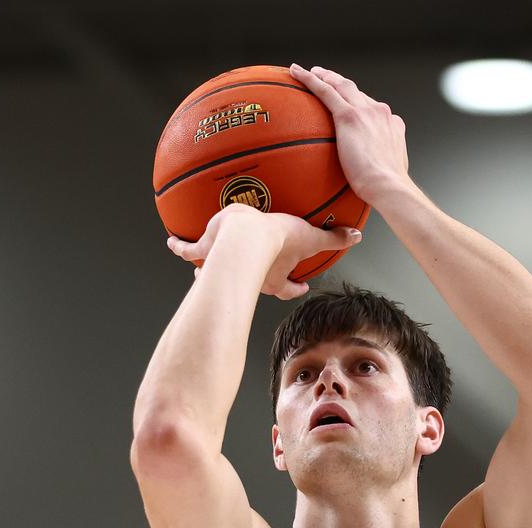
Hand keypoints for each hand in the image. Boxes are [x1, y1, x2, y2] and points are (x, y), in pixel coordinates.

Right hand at [166, 203, 361, 300]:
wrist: (245, 235)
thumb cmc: (276, 238)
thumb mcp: (310, 235)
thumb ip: (334, 237)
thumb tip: (358, 236)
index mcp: (274, 275)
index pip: (288, 286)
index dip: (295, 288)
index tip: (301, 286)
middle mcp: (250, 275)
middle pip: (253, 281)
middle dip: (252, 280)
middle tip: (249, 275)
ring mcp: (226, 264)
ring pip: (216, 269)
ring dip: (209, 268)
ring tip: (199, 266)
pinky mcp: (206, 250)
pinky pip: (191, 250)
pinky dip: (181, 247)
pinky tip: (172, 242)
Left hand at [289, 64, 409, 204]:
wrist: (388, 186)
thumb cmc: (387, 189)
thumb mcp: (388, 174)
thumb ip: (379, 167)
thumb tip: (370, 177)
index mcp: (391, 124)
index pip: (371, 108)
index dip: (358, 102)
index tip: (350, 102)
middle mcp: (380, 112)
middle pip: (356, 92)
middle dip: (340, 82)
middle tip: (325, 77)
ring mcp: (365, 111)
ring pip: (341, 86)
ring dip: (325, 76)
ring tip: (310, 73)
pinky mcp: (349, 115)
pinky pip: (326, 91)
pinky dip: (311, 80)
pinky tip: (296, 73)